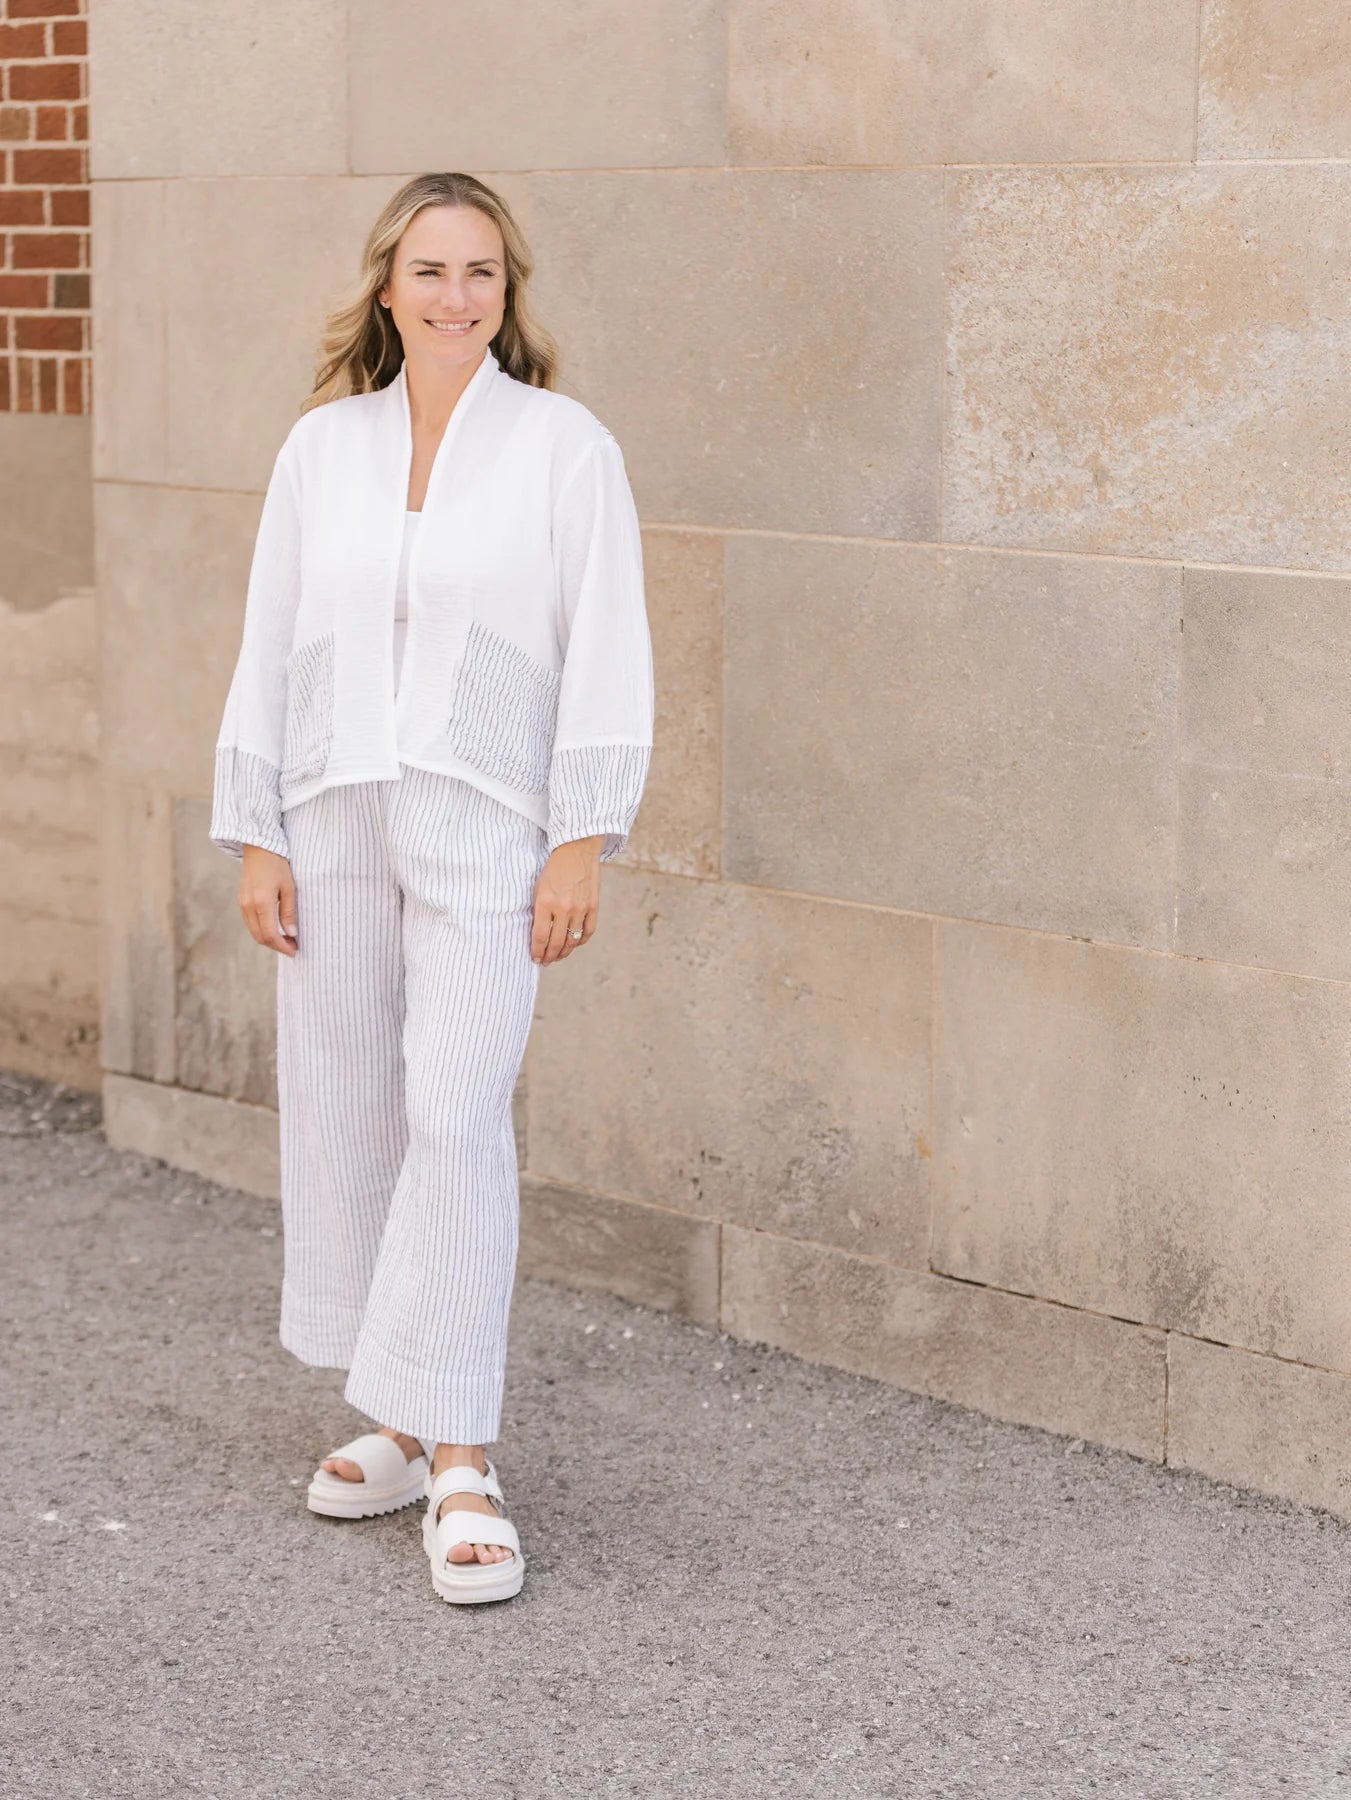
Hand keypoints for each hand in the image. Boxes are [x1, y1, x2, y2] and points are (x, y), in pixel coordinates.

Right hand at [239, 844, 298, 955]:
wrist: (259, 847)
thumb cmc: (278, 864)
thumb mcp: (289, 887)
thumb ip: (289, 912)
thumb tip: (291, 933)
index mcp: (261, 903)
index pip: (271, 934)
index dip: (283, 946)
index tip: (295, 951)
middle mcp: (248, 906)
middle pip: (260, 937)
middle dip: (276, 946)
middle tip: (293, 946)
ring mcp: (242, 904)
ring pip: (254, 932)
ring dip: (269, 939)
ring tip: (286, 939)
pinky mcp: (241, 900)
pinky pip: (250, 923)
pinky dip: (262, 930)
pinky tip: (275, 928)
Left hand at [531, 836, 601, 963]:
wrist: (576, 850)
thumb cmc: (553, 869)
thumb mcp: (538, 888)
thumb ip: (538, 911)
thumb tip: (538, 934)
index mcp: (545, 903)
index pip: (540, 937)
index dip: (537, 951)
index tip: (535, 958)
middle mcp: (563, 908)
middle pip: (556, 943)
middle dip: (549, 956)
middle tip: (545, 961)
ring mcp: (580, 909)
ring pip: (572, 941)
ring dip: (563, 952)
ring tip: (557, 957)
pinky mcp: (593, 906)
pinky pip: (587, 932)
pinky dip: (580, 941)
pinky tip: (573, 945)